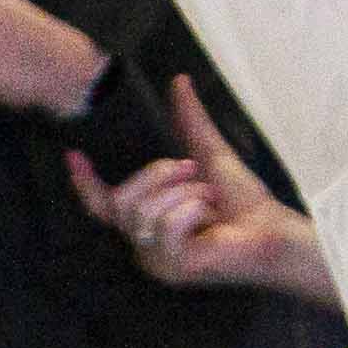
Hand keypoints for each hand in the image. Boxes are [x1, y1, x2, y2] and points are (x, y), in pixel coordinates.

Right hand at [73, 72, 331, 291]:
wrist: (274, 230)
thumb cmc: (244, 202)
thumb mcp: (209, 153)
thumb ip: (190, 121)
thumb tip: (179, 81)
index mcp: (148, 222)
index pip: (103, 205)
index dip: (84, 182)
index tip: (73, 154)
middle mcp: (145, 245)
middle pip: (121, 200)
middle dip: (157, 174)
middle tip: (191, 171)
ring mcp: (158, 261)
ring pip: (142, 211)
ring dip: (183, 192)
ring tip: (208, 199)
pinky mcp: (174, 267)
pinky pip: (165, 223)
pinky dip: (193, 209)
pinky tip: (212, 218)